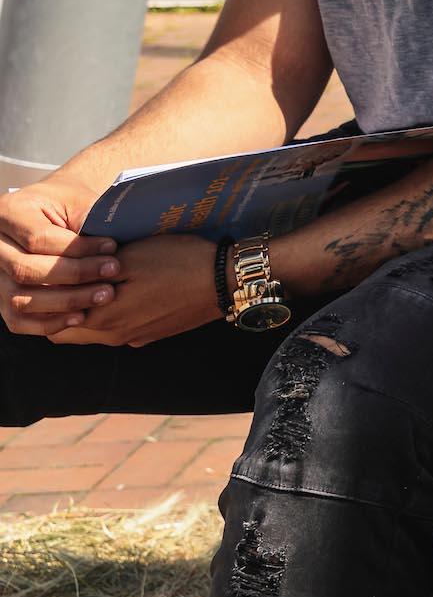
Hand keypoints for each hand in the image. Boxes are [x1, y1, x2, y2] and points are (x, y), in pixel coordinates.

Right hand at [0, 182, 119, 336]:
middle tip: (112, 272)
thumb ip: (88, 221)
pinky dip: (49, 323)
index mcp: (9, 213)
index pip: (37, 238)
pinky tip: (80, 316)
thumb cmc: (68, 205)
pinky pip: (17, 320)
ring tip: (103, 295)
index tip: (112, 248)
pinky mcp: (2, 298)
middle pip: (24, 270)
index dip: (77, 248)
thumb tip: (109, 248)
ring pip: (19, 299)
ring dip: (65, 302)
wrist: (53, 211)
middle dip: (74, 275)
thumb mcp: (77, 201)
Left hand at [50, 233, 222, 347]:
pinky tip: (124, 291)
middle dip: (58, 312)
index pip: (49, 323)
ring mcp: (135, 338)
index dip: (42, 302)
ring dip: (86, 312)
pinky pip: (118, 329)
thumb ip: (91, 272)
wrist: (225, 280)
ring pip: (93, 332)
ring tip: (91, 283)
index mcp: (102, 319)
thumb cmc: (176, 263)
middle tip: (62, 282)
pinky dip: (111, 315)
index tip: (45, 279)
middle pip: (66, 333)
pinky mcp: (152, 334)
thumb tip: (64, 277)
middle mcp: (114, 336)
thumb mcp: (128, 258)